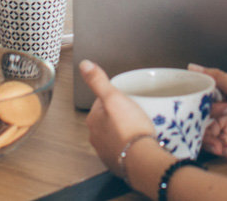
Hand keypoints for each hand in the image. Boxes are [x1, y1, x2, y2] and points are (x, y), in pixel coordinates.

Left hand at [79, 60, 161, 180]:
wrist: (142, 158)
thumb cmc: (129, 128)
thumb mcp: (113, 97)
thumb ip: (98, 81)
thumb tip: (84, 65)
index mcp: (93, 119)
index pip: (102, 102)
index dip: (115, 98)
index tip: (125, 99)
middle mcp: (95, 136)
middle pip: (108, 118)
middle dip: (120, 115)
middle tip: (134, 112)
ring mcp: (106, 151)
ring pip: (115, 134)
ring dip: (124, 130)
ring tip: (138, 127)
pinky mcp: (117, 162)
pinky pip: (123, 148)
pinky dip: (129, 145)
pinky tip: (138, 142)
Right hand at [192, 65, 226, 158]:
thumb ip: (217, 78)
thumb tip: (192, 67)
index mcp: (224, 90)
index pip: (201, 100)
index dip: (200, 110)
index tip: (207, 116)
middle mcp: (225, 106)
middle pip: (202, 121)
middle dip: (206, 133)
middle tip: (217, 139)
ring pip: (210, 136)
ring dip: (216, 145)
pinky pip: (223, 146)